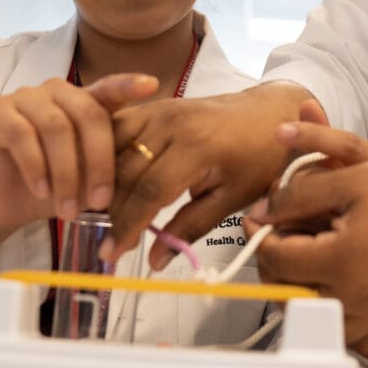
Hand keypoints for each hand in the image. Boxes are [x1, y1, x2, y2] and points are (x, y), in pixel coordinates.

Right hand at [0, 73, 159, 237]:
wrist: (0, 205)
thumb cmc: (50, 189)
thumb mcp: (86, 181)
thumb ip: (107, 171)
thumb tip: (139, 184)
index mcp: (83, 102)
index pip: (109, 89)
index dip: (129, 85)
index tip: (152, 85)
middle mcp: (56, 91)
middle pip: (88, 114)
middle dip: (99, 161)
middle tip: (101, 202)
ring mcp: (24, 97)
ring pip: (57, 127)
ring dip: (67, 173)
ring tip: (68, 209)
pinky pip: (22, 135)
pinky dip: (36, 167)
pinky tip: (42, 191)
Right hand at [101, 82, 318, 268]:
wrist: (268, 114)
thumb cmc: (257, 158)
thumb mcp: (231, 198)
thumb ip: (191, 227)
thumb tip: (155, 261)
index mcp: (196, 147)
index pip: (149, 192)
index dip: (128, 226)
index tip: (112, 252)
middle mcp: (171, 123)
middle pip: (126, 174)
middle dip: (112, 212)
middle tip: (106, 242)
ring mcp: (158, 110)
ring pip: (113, 150)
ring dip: (102, 184)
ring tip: (99, 216)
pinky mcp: (153, 107)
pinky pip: (117, 130)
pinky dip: (104, 156)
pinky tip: (101, 181)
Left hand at [249, 121, 367, 360]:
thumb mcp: (350, 178)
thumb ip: (296, 195)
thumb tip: (259, 214)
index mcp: (341, 261)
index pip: (275, 259)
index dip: (262, 235)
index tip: (265, 220)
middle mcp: (353, 300)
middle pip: (285, 293)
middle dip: (277, 264)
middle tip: (287, 237)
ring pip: (310, 318)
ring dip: (299, 290)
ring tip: (310, 259)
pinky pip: (341, 333)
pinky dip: (330, 311)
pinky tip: (336, 282)